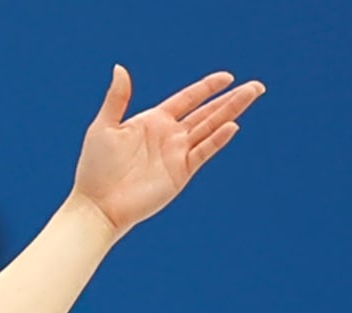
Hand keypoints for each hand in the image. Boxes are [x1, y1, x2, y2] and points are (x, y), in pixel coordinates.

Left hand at [71, 65, 264, 237]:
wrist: (98, 205)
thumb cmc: (95, 168)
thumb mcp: (104, 127)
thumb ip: (117, 98)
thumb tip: (120, 68)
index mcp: (153, 121)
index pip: (187, 100)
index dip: (207, 88)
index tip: (227, 77)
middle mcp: (169, 136)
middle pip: (207, 112)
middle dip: (230, 99)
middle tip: (256, 86)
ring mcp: (177, 154)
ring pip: (211, 128)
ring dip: (231, 112)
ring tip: (253, 96)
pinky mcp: (181, 172)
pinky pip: (203, 152)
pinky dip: (217, 139)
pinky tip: (232, 126)